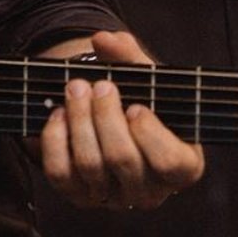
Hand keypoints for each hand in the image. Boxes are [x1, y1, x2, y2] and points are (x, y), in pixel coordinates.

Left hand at [32, 30, 205, 211]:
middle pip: (124, 160)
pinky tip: (58, 114)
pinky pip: (60, 175)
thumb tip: (103, 39)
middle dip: (106, 117)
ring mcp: (113, 197)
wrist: (116, 122)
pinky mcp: (80, 196)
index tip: (136, 106)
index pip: (172, 163)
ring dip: (79, 121)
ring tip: (75, 89)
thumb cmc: (143, 102)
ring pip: (90, 166)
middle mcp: (149, 190)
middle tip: (98, 85)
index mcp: (182, 166)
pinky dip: (54, 141)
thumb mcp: (148, 80)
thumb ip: (132, 57)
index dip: (151, 135)